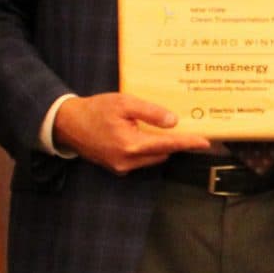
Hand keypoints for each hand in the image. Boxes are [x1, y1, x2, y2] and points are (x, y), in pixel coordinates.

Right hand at [53, 92, 212, 172]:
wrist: (67, 124)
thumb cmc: (95, 110)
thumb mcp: (124, 103)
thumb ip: (150, 113)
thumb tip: (173, 122)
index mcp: (131, 145)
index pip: (168, 145)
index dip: (188, 143)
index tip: (205, 143)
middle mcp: (128, 162)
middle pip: (162, 153)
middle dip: (174, 142)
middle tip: (185, 128)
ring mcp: (122, 168)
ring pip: (152, 157)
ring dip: (159, 145)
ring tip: (162, 128)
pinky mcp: (117, 168)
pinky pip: (140, 160)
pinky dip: (146, 149)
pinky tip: (143, 134)